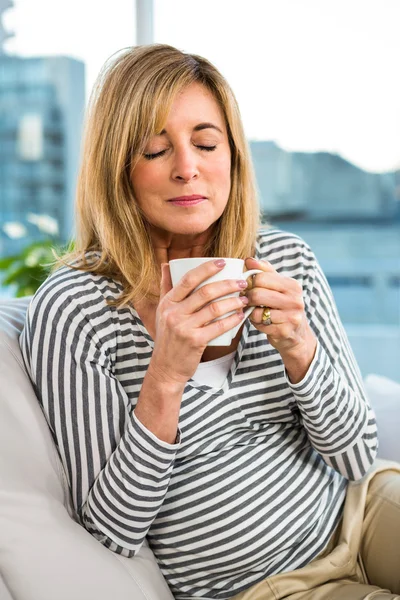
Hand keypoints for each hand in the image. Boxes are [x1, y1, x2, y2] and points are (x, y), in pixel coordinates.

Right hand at [148, 260, 248, 386]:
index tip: (222, 262)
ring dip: (233, 301)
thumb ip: (166, 287)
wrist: (166, 368)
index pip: (188, 279)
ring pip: (214, 308)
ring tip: (244, 298)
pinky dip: (232, 320)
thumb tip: (166, 264)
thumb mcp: (162, 311)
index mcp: (167, 302)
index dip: (206, 268)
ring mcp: (184, 328)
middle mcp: (174, 313)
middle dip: (227, 284)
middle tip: (242, 281)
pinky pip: (218, 327)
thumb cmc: (168, 337)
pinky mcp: (195, 341)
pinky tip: (241, 315)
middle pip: (205, 292)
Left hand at [244, 257, 316, 380]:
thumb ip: (264, 271)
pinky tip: (262, 322)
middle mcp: (295, 300)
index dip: (249, 282)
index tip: (248, 287)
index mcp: (292, 285)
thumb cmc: (283, 307)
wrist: (297, 335)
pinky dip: (256, 323)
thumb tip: (249, 259)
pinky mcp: (284, 331)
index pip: (260, 277)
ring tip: (256, 311)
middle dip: (248, 298)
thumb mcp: (278, 287)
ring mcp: (291, 317)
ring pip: (256, 311)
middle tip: (248, 301)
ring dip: (251, 312)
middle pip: (257, 294)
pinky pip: (259, 324)